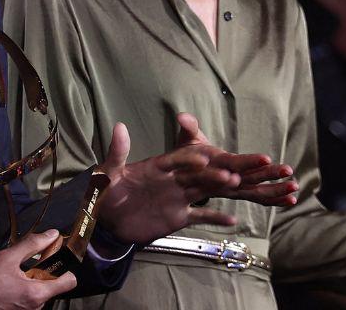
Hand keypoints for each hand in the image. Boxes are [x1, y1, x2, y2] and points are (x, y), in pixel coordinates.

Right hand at [0, 230, 76, 309]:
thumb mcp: (8, 257)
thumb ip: (33, 245)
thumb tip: (52, 235)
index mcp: (37, 294)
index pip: (69, 282)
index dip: (65, 266)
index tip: (54, 256)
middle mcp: (36, 308)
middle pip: (53, 286)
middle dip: (44, 272)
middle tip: (29, 260)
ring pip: (40, 293)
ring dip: (33, 281)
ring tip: (14, 273)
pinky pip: (29, 300)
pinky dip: (24, 290)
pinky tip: (8, 283)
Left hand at [95, 114, 297, 244]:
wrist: (104, 220)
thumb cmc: (104, 193)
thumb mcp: (107, 172)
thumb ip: (116, 151)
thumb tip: (119, 125)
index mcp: (158, 166)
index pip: (179, 159)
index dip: (193, 157)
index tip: (207, 155)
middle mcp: (173, 180)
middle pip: (199, 174)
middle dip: (217, 172)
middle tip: (239, 171)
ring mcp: (177, 198)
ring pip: (205, 191)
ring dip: (221, 189)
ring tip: (241, 186)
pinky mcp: (177, 217)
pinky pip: (200, 216)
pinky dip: (215, 218)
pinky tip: (234, 220)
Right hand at [174, 112, 297, 206]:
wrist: (183, 178)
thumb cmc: (186, 155)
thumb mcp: (185, 139)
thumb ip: (188, 127)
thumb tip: (182, 116)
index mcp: (214, 164)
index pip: (233, 163)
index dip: (249, 161)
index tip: (266, 158)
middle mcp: (224, 180)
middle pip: (249, 178)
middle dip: (269, 175)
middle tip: (287, 170)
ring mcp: (233, 188)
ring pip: (257, 192)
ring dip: (277, 190)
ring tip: (295, 186)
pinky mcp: (239, 192)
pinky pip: (258, 198)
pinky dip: (275, 200)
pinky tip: (292, 199)